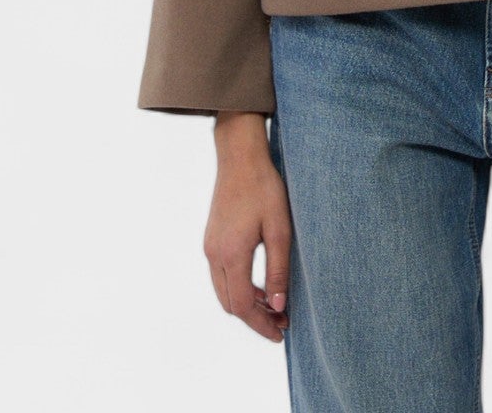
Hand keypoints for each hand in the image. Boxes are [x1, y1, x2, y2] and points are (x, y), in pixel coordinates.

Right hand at [204, 113, 292, 341]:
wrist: (240, 157)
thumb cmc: (264, 188)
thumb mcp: (279, 229)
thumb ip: (278, 270)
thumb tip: (278, 307)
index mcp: (231, 255)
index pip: (243, 306)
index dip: (261, 325)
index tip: (280, 334)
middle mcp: (214, 255)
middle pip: (230, 304)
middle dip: (254, 319)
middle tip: (281, 323)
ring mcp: (210, 247)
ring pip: (224, 292)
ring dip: (247, 304)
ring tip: (274, 307)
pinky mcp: (212, 239)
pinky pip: (222, 276)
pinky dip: (239, 288)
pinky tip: (260, 286)